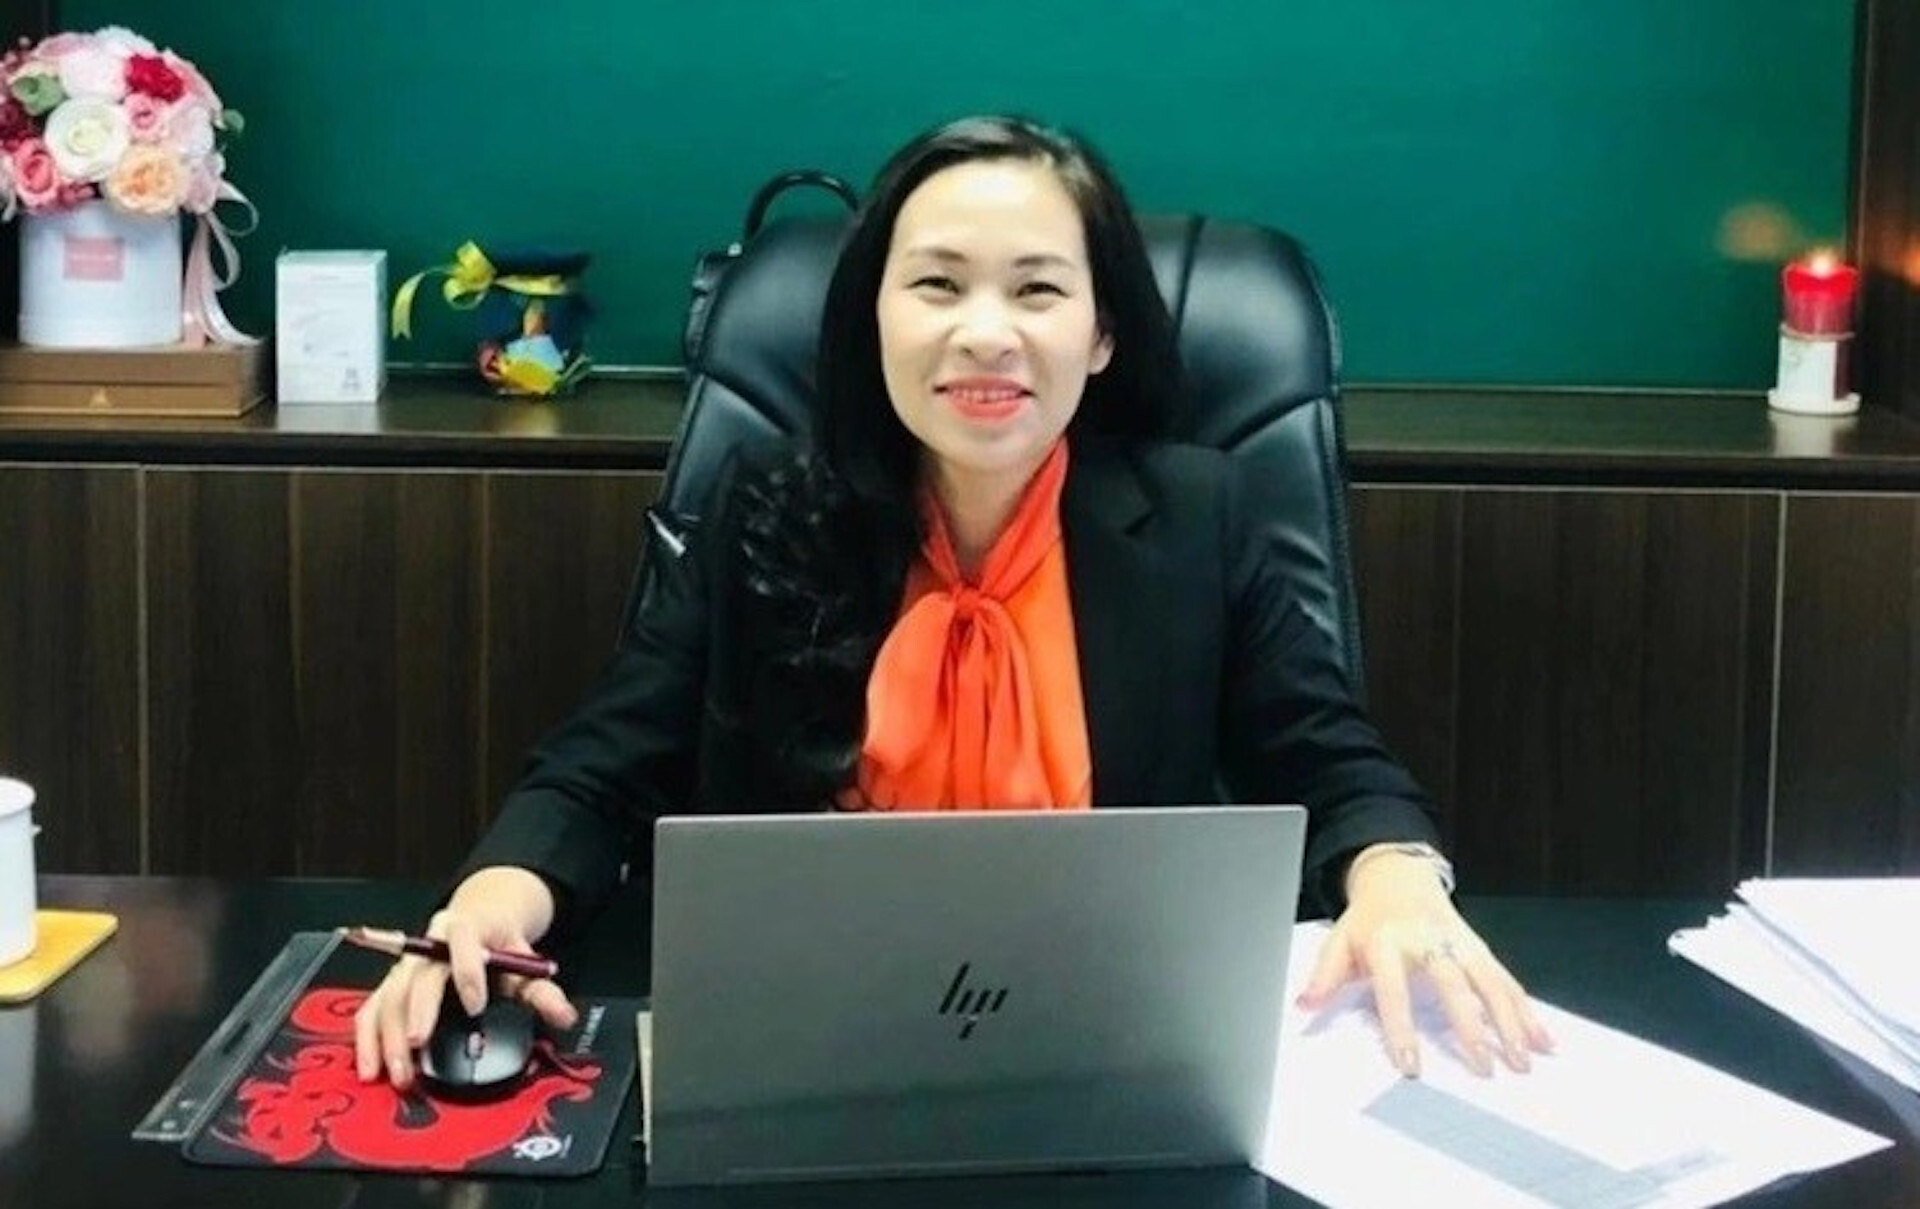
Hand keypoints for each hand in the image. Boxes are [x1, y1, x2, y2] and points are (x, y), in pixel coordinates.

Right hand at [351, 866, 577, 1089]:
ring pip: (390, 997)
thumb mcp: (525, 961)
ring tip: (400, 1073)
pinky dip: (368, 1041)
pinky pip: (372, 1010)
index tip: (476, 1006)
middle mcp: (428, 943)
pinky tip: (370, 1069)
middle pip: (417, 976)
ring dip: (389, 1037)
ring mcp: (406, 965)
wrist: (479, 922)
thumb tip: (563, 1015)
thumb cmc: (499, 946)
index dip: (467, 972)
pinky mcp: (391, 984)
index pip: (462, 942)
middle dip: (417, 1011)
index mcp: (465, 927)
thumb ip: (543, 989)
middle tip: (419, 1045)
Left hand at [1295, 847, 1552, 1077]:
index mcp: (1387, 942)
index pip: (1394, 990)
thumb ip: (1324, 976)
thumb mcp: (1338, 941)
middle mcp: (1427, 941)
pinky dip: (1527, 1009)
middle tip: (1483, 1066)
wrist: (1396, 876)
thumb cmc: (1367, 919)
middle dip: (1470, 1026)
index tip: (1411, 1065)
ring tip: (1522, 1058)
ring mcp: (1458, 942)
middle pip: (1453, 984)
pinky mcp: (1479, 947)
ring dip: (1509, 1021)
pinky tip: (1543, 1038)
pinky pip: (1505, 979)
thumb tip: (1303, 1006)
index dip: (1401, 1028)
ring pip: (1488, 981)